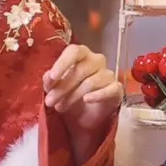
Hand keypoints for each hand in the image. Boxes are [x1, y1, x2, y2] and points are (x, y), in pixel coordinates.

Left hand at [45, 43, 122, 162]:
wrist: (86, 114)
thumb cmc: (70, 93)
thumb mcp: (56, 87)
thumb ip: (51, 80)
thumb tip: (48, 76)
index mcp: (82, 55)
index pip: (74, 51)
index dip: (63, 63)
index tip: (52, 78)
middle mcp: (97, 60)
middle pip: (80, 70)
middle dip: (62, 87)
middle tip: (49, 102)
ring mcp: (108, 74)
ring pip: (91, 82)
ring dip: (72, 96)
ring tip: (60, 107)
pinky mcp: (116, 89)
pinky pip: (109, 90)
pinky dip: (97, 95)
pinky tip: (87, 100)